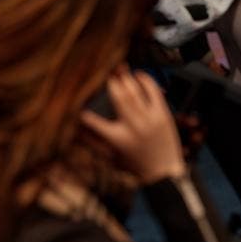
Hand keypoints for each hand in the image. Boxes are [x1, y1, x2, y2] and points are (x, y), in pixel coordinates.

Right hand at [80, 67, 185, 183]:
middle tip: (105, 71)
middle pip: (118, 97)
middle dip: (110, 81)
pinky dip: (146, 80)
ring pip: (134, 91)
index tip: (78, 103)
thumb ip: (94, 142)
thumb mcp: (111, 157)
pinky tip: (139, 75)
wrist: (164, 172)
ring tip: (120, 69)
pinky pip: (154, 92)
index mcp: (117, 138)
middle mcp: (133, 126)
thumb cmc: (136, 166)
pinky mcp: (163, 115)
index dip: (83, 111)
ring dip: (125, 77)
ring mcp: (149, 119)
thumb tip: (77, 130)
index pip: (94, 121)